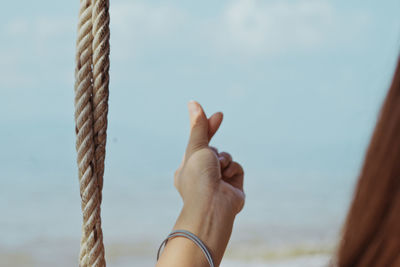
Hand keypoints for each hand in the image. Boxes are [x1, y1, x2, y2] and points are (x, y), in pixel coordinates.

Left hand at [156, 101, 244, 266]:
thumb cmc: (199, 177)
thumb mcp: (196, 148)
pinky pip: (237, 167)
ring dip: (223, 159)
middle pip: (213, 148)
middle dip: (215, 139)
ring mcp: (218, 180)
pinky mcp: (233, 186)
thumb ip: (198, 126)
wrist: (213, 205)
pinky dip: (233, 169)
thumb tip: (193, 102)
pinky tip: (226, 180)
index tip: (217, 114)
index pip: (198, 143)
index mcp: (188, 167)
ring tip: (218, 170)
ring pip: (226, 156)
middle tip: (219, 116)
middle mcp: (202, 174)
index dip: (206, 127)